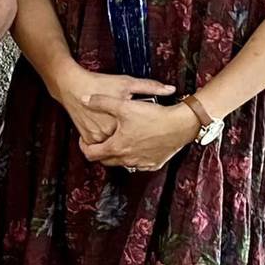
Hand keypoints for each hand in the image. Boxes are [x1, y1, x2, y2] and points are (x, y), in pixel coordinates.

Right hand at [49, 61, 174, 145]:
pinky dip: (106, 141)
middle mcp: (105, 135)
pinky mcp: (86, 137)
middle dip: (134, 140)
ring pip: (112, 146)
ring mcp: (94, 138)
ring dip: (120, 143)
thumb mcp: (127, 83)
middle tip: (141, 132)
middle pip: (126, 144)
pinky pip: (100, 145)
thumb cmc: (98, 83)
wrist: (71, 85)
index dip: (147, 131)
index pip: (140, 137)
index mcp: (118, 124)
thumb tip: (170, 89)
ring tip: (127, 133)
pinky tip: (111, 130)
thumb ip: (150, 87)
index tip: (152, 126)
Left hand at [79, 94, 199, 170]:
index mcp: (117, 147)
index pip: (91, 154)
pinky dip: (133, 157)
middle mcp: (127, 160)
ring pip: (121, 163)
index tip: (84, 139)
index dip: (84, 146)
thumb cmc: (153, 116)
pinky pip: (138, 164)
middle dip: (99, 151)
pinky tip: (135, 146)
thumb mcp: (124, 105)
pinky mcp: (154, 164)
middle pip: (105, 160)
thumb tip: (84, 99)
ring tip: (117, 140)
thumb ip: (102, 102)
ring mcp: (141, 163)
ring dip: (116, 154)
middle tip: (99, 140)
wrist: (181, 125)